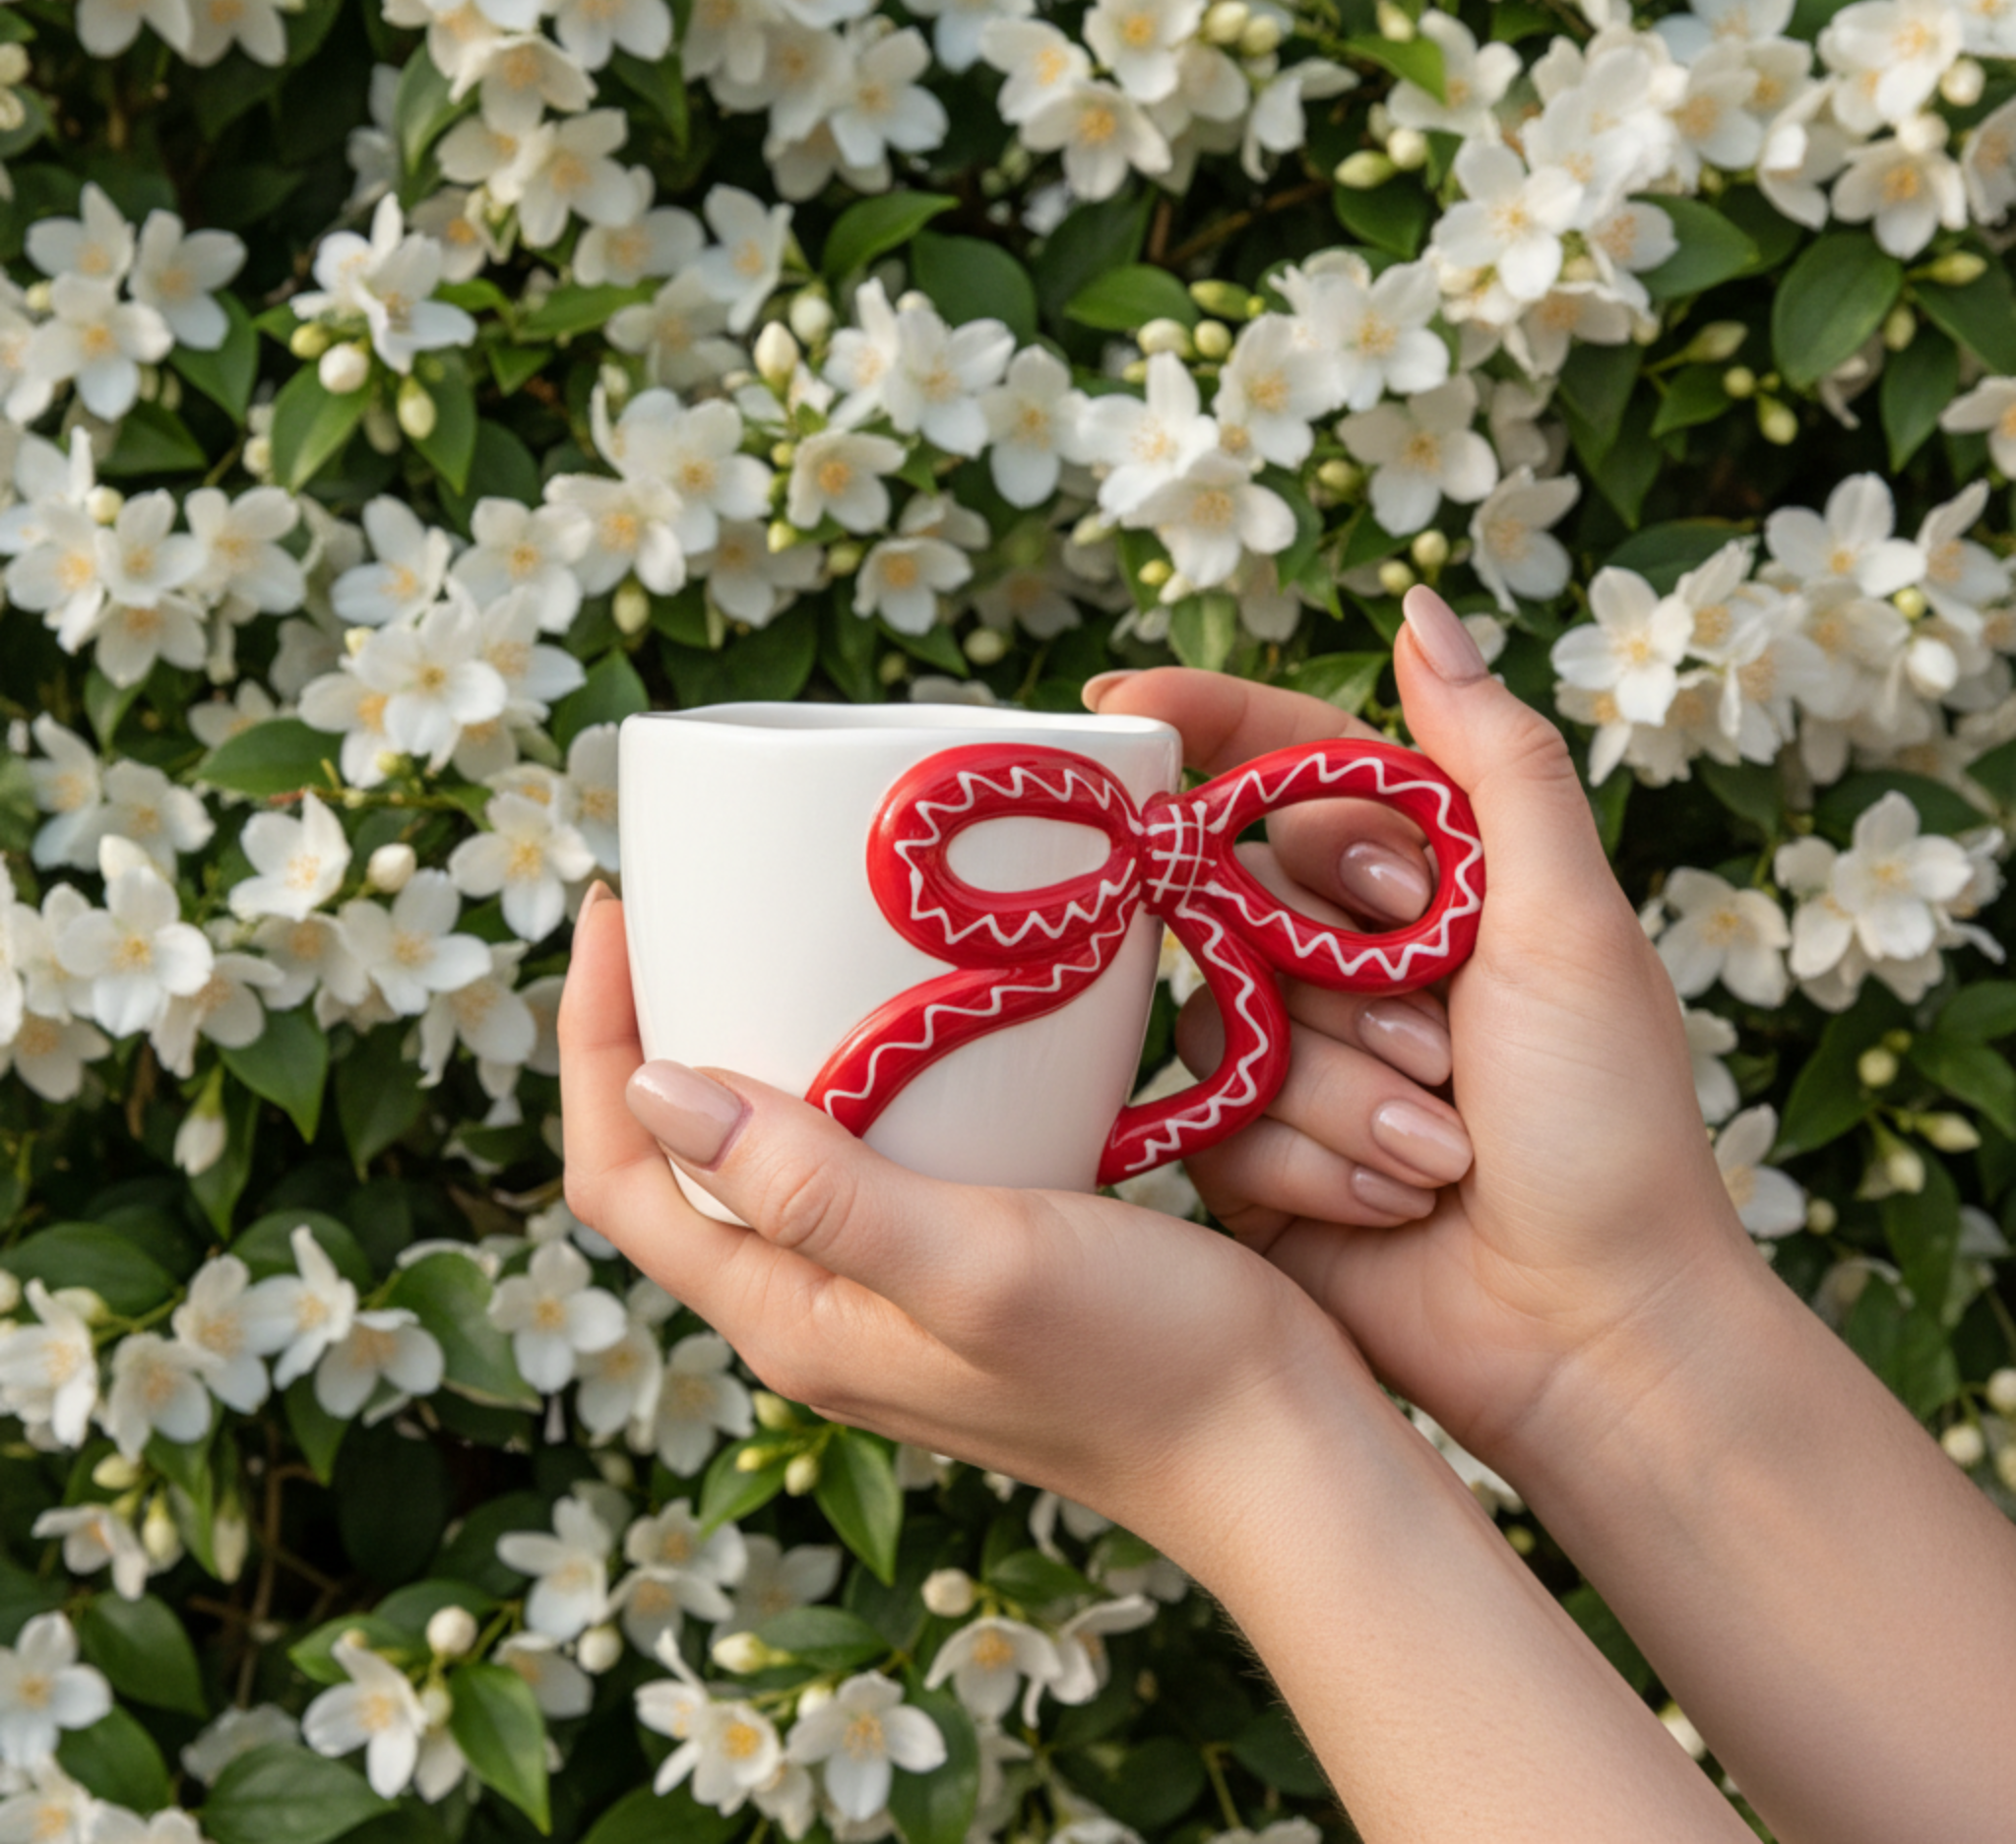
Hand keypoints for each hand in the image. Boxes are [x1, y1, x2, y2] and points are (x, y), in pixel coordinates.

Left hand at [557, 883, 1377, 1569]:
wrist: (1277, 1447)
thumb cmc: (1143, 1362)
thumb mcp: (972, 1260)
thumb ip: (813, 1187)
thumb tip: (652, 1087)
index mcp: (789, 1316)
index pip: (622, 1178)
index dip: (592, 1041)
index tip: (618, 911)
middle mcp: (817, 1307)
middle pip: (676, 1165)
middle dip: (648, 1032)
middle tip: (681, 905)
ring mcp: (888, 1290)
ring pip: (767, 1156)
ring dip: (744, 1048)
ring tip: (767, 937)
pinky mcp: (961, 1262)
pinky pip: (860, 1156)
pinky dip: (847, 1072)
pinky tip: (899, 1012)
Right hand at [1091, 589, 1758, 1484]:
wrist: (1588, 1328)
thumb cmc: (1605, 1121)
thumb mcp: (1568, 921)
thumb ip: (1495, 760)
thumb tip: (1421, 608)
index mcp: (1425, 878)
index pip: (1287, 761)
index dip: (1202, 719)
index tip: (1115, 702)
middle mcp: (1342, 953)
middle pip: (1242, 886)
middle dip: (1343, 971)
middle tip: (1444, 1039)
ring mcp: (1288, 1052)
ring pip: (1226, 1014)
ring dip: (1342, 1088)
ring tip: (1441, 1149)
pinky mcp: (1248, 1151)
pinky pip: (1219, 1115)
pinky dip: (1313, 1161)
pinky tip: (1397, 1201)